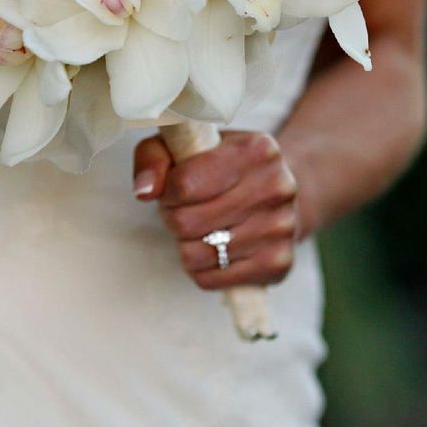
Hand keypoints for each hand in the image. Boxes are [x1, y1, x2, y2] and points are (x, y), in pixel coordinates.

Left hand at [133, 130, 298, 290]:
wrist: (275, 192)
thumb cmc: (220, 166)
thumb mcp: (186, 146)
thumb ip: (154, 157)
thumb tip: (144, 191)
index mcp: (256, 150)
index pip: (185, 184)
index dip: (167, 192)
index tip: (172, 189)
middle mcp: (277, 187)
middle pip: (187, 222)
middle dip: (173, 218)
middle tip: (184, 209)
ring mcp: (282, 228)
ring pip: (195, 255)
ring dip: (185, 244)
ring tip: (199, 227)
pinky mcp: (278, 263)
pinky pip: (210, 280)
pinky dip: (201, 268)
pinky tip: (214, 248)